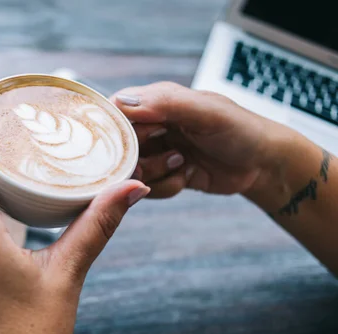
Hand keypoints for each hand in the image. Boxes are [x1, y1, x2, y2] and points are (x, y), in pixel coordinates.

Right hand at [112, 82, 291, 197]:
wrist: (263, 165)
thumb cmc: (241, 129)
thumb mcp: (206, 111)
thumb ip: (166, 103)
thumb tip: (123, 102)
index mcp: (156, 101)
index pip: (116, 111)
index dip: (115, 129)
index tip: (131, 141)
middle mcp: (151, 126)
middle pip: (119, 146)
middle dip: (139, 157)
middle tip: (168, 155)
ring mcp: (156, 152)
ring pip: (131, 171)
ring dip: (156, 173)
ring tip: (182, 163)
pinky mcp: (163, 175)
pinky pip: (147, 188)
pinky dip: (166, 187)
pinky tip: (187, 176)